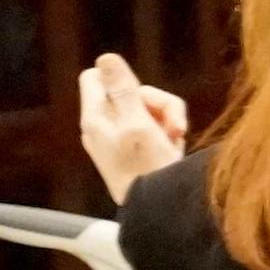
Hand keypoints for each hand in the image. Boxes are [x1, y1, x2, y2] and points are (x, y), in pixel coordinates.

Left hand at [75, 57, 186, 204]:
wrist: (160, 212)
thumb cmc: (148, 170)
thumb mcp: (139, 124)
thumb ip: (123, 91)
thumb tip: (104, 57)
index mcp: (95, 119)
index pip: (94, 77)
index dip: (121, 80)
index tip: (142, 97)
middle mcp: (103, 126)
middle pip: (129, 92)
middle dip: (157, 104)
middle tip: (172, 127)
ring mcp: (119, 139)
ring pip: (147, 109)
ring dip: (167, 120)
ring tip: (176, 142)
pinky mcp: (135, 150)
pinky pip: (152, 128)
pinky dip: (166, 135)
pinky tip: (173, 151)